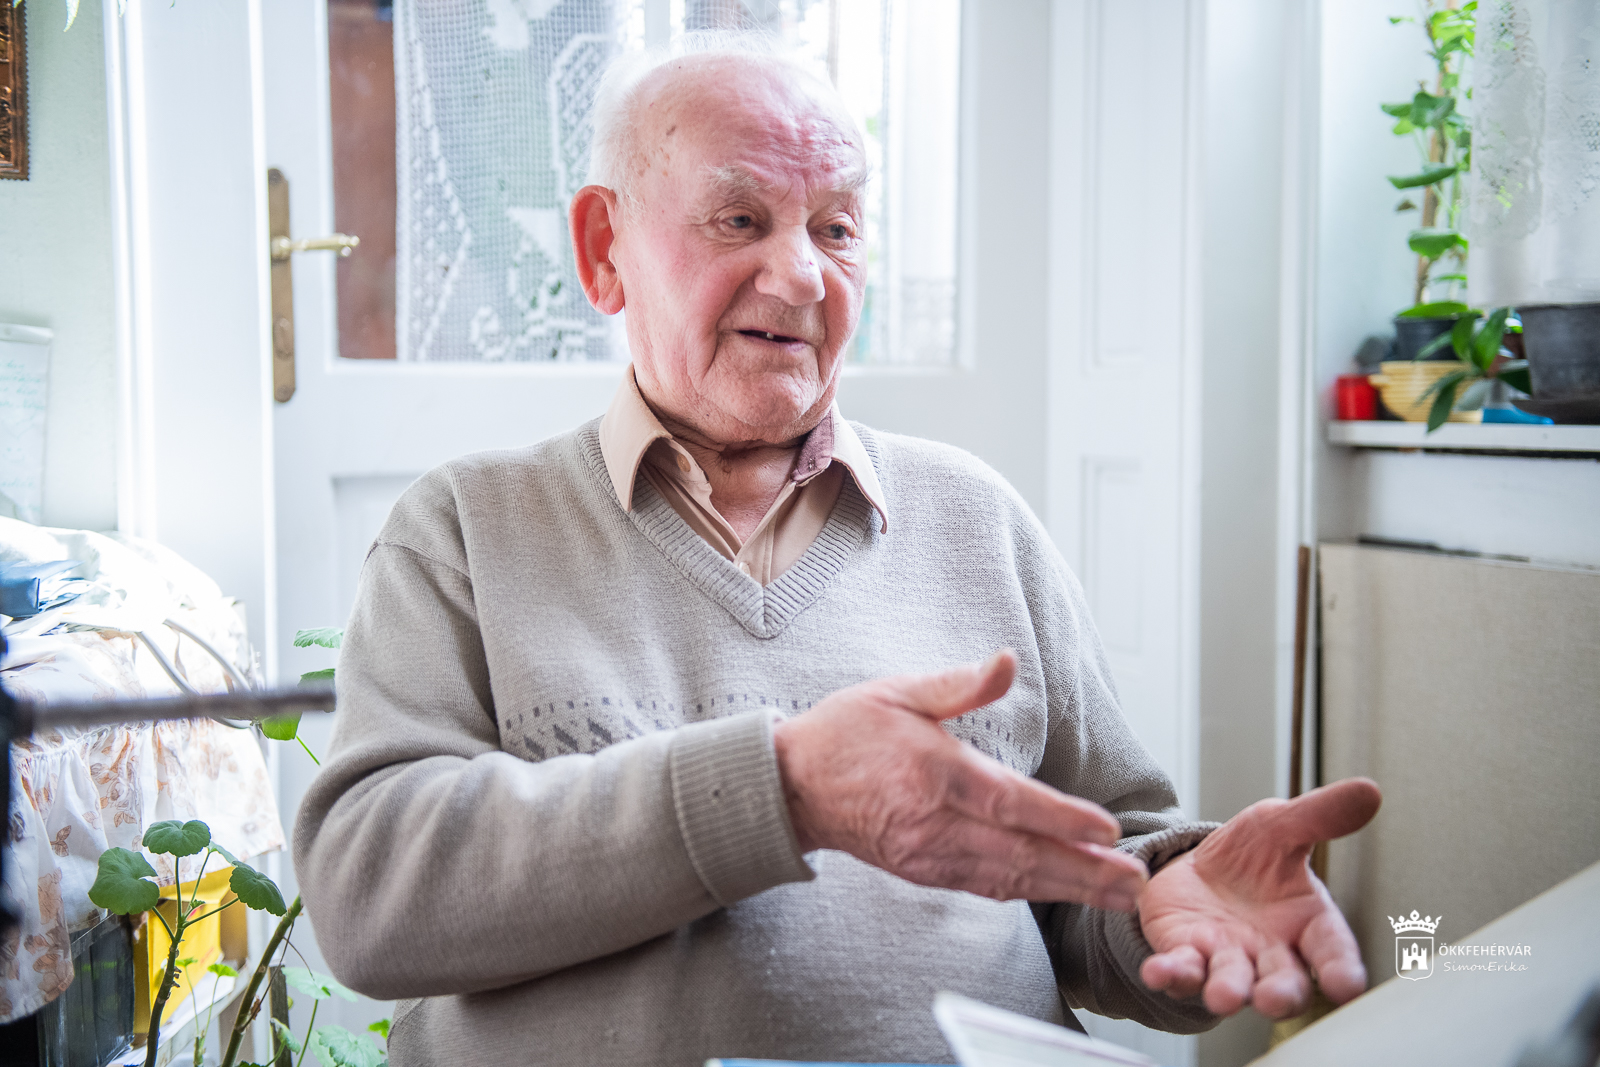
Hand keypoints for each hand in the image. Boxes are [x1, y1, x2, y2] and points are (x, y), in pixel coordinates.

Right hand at [771, 650, 1147, 909]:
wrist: (791, 786)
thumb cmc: (847, 732)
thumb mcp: (898, 691)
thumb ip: (959, 685)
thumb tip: (1006, 662)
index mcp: (933, 771)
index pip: (1010, 802)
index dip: (1062, 820)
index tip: (1107, 831)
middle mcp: (933, 821)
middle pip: (1020, 854)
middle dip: (1083, 870)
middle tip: (1132, 882)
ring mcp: (927, 854)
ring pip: (1008, 879)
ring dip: (1066, 889)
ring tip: (1113, 894)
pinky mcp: (922, 872)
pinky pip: (983, 887)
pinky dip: (1027, 893)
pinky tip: (1061, 893)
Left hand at [1137, 778, 1381, 1017]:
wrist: (1197, 867)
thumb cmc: (1252, 857)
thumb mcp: (1280, 826)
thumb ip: (1318, 817)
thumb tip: (1368, 790)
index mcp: (1307, 924)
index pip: (1332, 952)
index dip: (1341, 970)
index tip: (1346, 986)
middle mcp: (1271, 954)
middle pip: (1284, 983)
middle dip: (1280, 994)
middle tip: (1274, 999)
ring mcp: (1226, 960)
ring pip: (1231, 984)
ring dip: (1227, 991)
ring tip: (1223, 995)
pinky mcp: (1183, 956)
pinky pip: (1178, 971)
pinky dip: (1169, 975)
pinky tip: (1157, 972)